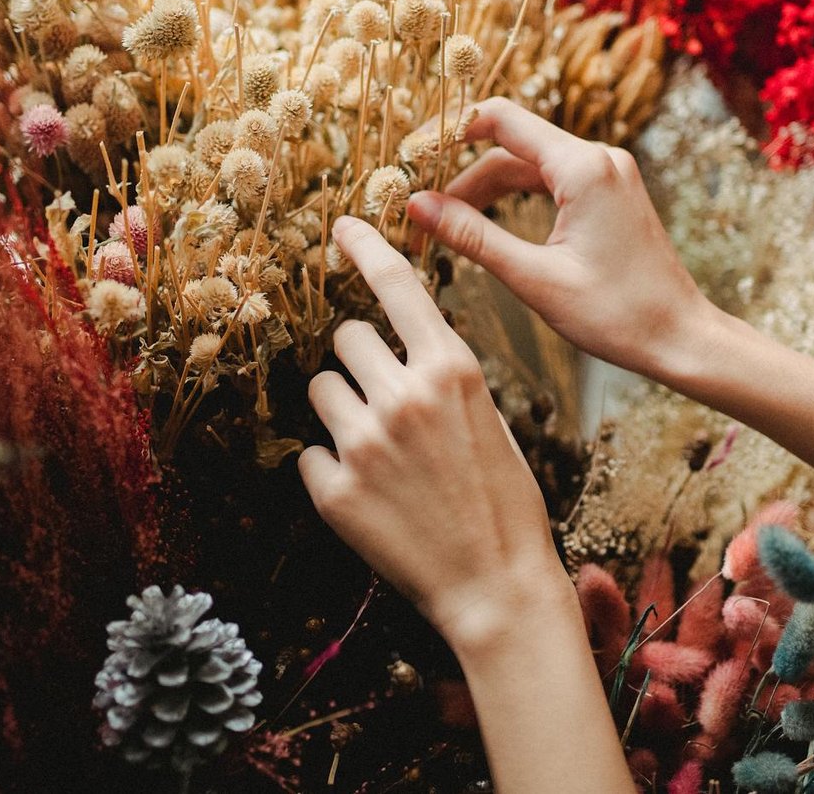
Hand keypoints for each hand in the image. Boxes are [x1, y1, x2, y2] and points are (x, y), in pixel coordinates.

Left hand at [298, 216, 573, 653]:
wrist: (497, 586)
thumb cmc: (503, 501)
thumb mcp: (489, 417)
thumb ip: (440, 375)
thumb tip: (395, 347)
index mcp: (451, 369)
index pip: (398, 286)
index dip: (368, 248)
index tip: (342, 227)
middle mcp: (403, 395)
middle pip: (347, 336)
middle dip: (361, 361)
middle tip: (386, 400)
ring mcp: (363, 442)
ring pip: (321, 388)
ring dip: (342, 409)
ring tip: (380, 452)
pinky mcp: (333, 489)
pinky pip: (310, 451)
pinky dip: (333, 468)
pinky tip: (372, 495)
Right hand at [406, 97, 711, 383]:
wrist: (682, 337)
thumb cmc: (618, 315)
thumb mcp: (535, 279)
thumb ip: (473, 237)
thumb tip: (418, 206)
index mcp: (583, 168)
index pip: (500, 119)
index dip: (449, 131)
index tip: (411, 155)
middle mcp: (600, 157)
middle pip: (511, 146)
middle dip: (463, 176)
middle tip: (421, 211)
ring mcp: (610, 173)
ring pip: (530, 165)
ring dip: (487, 190)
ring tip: (447, 225)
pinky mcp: (612, 192)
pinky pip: (553, 180)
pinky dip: (518, 197)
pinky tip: (490, 225)